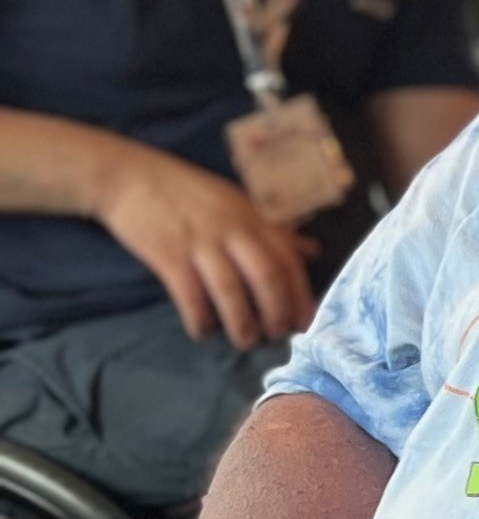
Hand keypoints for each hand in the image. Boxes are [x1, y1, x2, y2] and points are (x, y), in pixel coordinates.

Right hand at [94, 137, 313, 346]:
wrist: (128, 176)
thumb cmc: (186, 192)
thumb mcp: (236, 202)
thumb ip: (273, 229)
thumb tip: (311, 251)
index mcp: (251, 215)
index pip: (286, 258)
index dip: (300, 294)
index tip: (305, 323)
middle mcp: (230, 227)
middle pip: (266, 276)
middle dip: (277, 312)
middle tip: (277, 336)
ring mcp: (199, 241)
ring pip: (230, 291)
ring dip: (242, 323)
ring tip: (245, 342)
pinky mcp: (167, 255)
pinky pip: (190, 296)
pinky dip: (201, 320)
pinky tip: (204, 332)